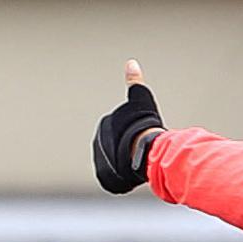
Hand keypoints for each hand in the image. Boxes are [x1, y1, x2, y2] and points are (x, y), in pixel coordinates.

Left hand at [93, 61, 164, 195]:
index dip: (136, 132)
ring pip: (119, 163)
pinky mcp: (105, 179)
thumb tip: (131, 62)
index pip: (122, 130)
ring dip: (129, 163)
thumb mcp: (140, 99)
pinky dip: (125, 178)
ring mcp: (101, 162)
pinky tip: (134, 173)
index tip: (144, 134)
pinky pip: (116, 179)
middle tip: (143, 147)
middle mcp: (98, 144)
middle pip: (120, 147)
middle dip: (131, 148)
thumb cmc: (144, 124)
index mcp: (104, 126)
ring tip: (139, 160)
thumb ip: (135, 82)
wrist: (144, 149)